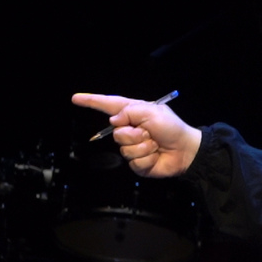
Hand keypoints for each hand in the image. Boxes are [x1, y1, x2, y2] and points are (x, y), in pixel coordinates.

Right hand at [72, 93, 202, 177]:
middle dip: (134, 134)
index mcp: (133, 114)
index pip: (108, 106)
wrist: (186, 150)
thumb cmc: (172, 128)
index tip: (75, 98)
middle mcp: (131, 130)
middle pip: (116, 133)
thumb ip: (129, 111)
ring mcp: (133, 147)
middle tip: (150, 133)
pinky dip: (148, 158)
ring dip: (143, 146)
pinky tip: (156, 155)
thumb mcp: (152, 112)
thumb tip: (114, 120)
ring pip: (125, 149)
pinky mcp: (138, 163)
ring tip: (155, 144)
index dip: (92, 102)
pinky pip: (134, 162)